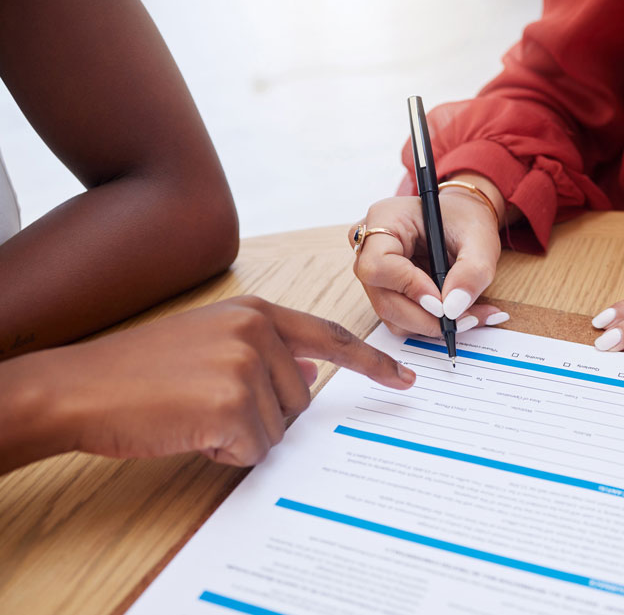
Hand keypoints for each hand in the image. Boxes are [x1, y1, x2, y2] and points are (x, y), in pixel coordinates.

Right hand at [3, 296, 415, 470]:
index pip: (330, 338)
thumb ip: (263, 349)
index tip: (404, 379)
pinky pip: (253, 449)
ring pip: (277, 429)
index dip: (371, 362)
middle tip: (207, 404)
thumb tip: (308, 369)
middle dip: (261, 415)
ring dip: (240, 434)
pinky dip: (223, 451)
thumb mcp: (209, 339)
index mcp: (256, 313)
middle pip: (300, 399)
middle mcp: (258, 332)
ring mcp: (246, 367)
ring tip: (193, 413)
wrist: (80, 386)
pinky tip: (189, 429)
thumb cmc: (139, 369)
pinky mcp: (231, 405)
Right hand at [352, 174, 509, 336]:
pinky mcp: (384, 290)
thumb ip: (472, 271)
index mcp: (385, 219)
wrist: (462, 221)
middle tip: (464, 319)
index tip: (442, 303)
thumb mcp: (479, 239)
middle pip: (383, 298)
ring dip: (431, 324)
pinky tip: (458, 315)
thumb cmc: (465, 219)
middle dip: (425, 317)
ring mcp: (374, 272)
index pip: (378, 264)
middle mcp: (369, 247)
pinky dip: (430, 323)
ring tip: (471, 316)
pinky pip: (400, 318)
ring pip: (391, 314)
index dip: (408, 287)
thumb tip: (453, 308)